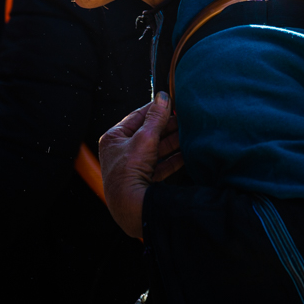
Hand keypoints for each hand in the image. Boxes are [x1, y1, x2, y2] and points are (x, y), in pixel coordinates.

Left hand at [99, 91, 183, 238]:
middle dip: (168, 127)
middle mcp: (121, 152)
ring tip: (189, 134)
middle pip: (149, 133)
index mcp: (114, 138)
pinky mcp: (144, 180)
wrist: (130, 205)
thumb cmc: (129, 171)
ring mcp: (133, 167)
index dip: (155, 109)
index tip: (170, 102)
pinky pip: (161, 165)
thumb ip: (156, 117)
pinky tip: (186, 154)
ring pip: (157, 149)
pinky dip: (174, 159)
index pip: (137, 116)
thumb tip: (163, 97)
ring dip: (173, 142)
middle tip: (184, 119)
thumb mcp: (145, 138)